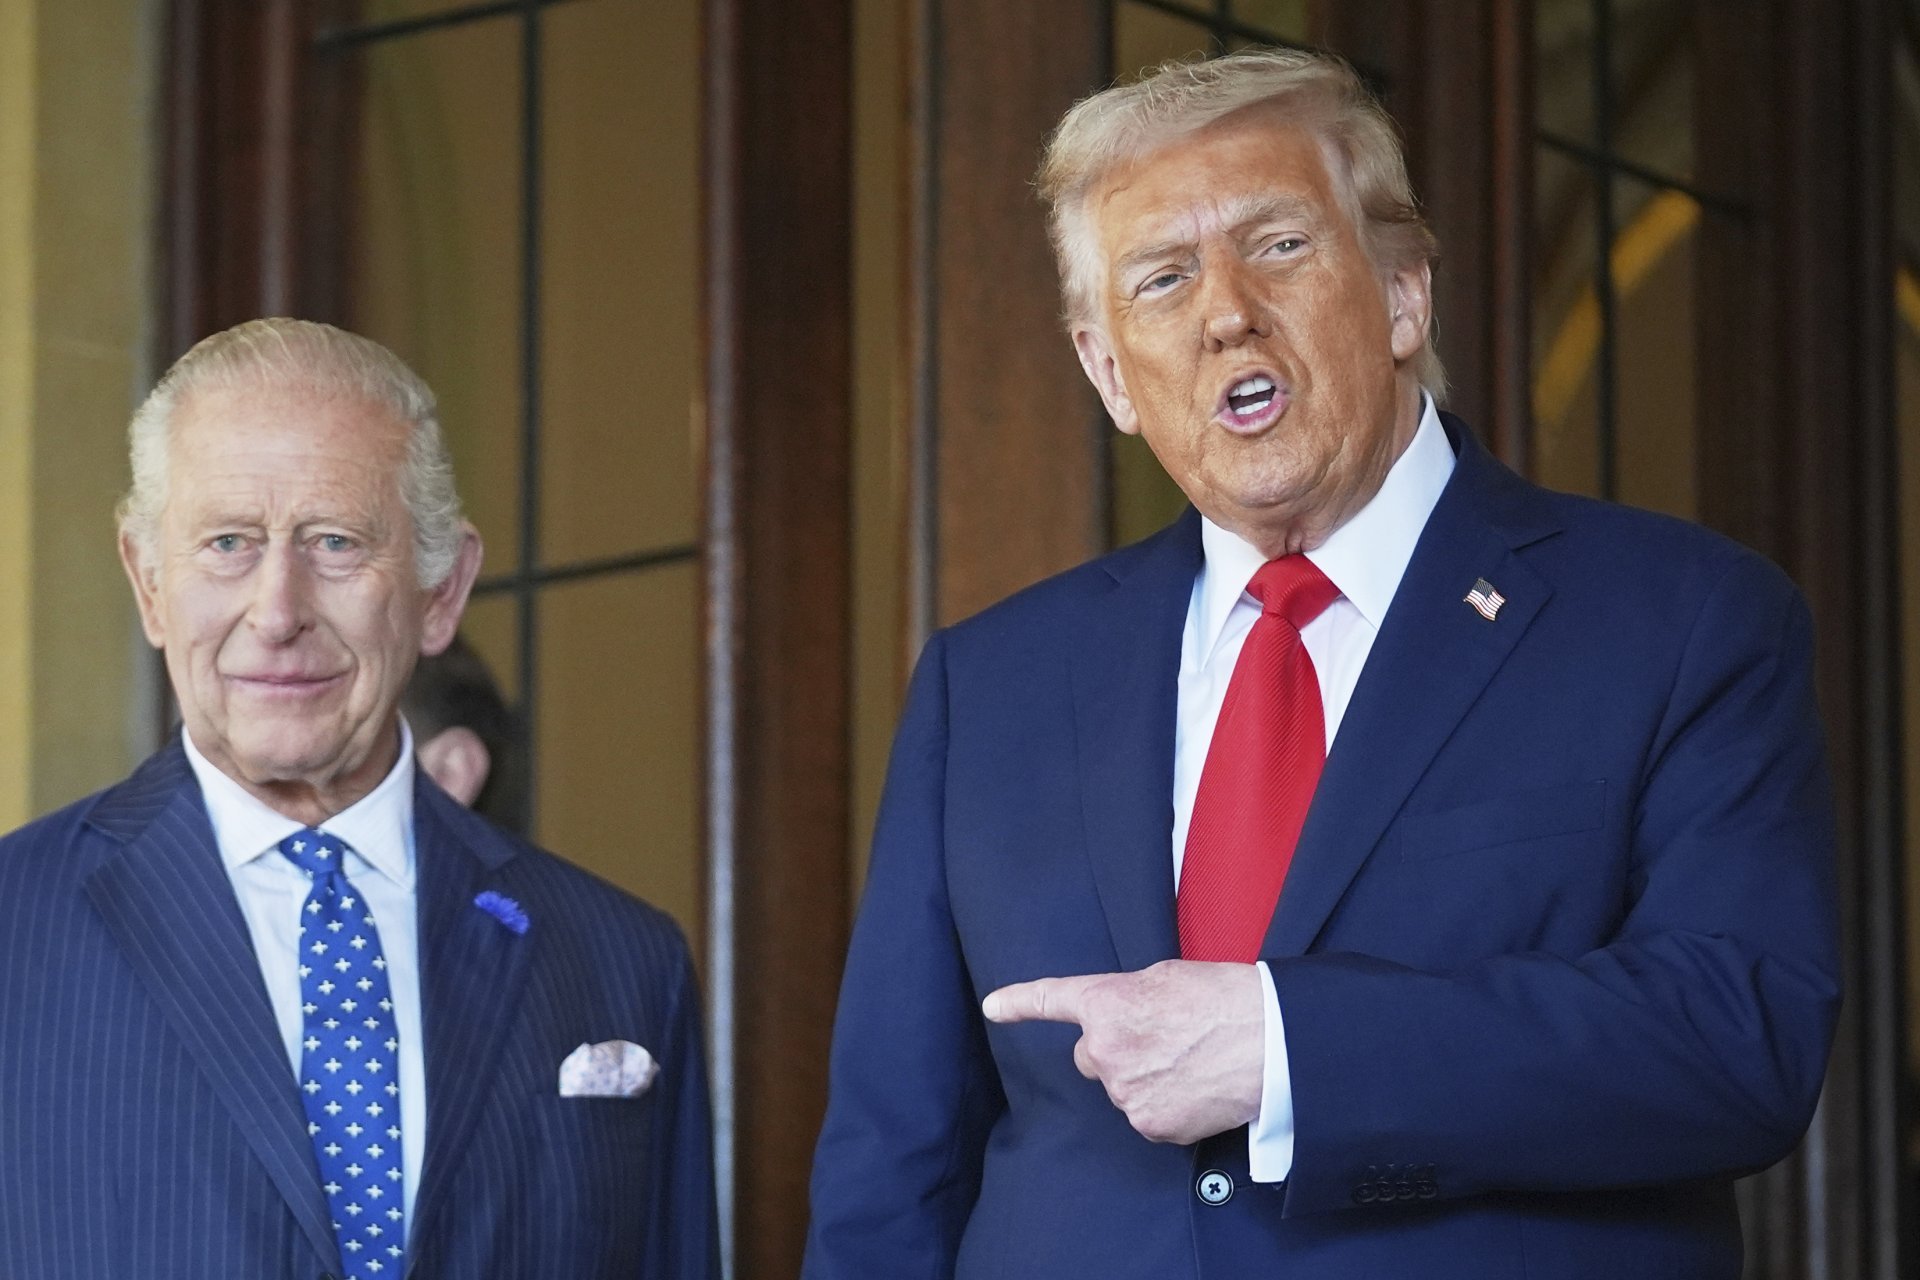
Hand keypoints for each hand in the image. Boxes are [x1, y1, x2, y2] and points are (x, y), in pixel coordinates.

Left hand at [982, 959, 1264, 1144]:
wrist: (1270, 1041)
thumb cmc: (1224, 998)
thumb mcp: (1165, 978)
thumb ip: (1127, 999)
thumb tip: (1123, 1020)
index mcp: (1107, 1003)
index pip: (1052, 1000)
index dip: (1019, 1003)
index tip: (994, 1007)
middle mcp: (1105, 1050)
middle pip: (1091, 1057)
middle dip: (1115, 1051)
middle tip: (1162, 1040)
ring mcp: (1126, 1092)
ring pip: (1121, 1088)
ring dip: (1144, 1078)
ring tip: (1189, 1060)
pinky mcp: (1151, 1124)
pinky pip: (1146, 1115)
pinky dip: (1166, 1105)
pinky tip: (1196, 1087)